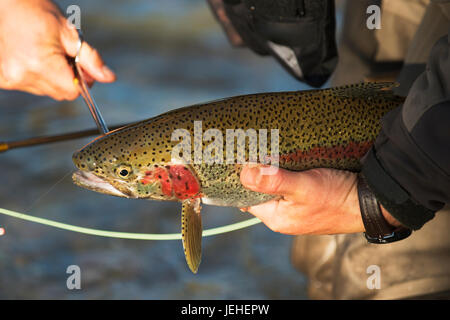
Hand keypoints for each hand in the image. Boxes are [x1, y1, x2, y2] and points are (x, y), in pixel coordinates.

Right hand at [0, 0, 114, 99]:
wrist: (7, 3)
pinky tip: (31, 57)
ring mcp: (9, 78)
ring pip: (45, 91)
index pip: (72, 92)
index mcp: (39, 65)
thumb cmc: (39, 13)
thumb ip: (91, 59)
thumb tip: (109, 77)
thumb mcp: (71, 34)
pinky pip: (29, 86)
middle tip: (63, 55)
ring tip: (44, 53)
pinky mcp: (2, 79)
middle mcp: (21, 75)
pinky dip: (35, 76)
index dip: (81, 81)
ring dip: (51, 77)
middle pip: (59, 93)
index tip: (81, 66)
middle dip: (67, 78)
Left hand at [240, 165, 400, 234]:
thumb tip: (244, 173)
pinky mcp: (310, 201)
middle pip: (261, 191)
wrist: (373, 203)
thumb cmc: (338, 197)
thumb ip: (273, 181)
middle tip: (253, 148)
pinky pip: (291, 186)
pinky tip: (289, 159)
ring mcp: (297, 209)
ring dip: (273, 171)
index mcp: (276, 217)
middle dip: (257, 172)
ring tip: (268, 149)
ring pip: (276, 187)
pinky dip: (288, 173)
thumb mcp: (303, 187)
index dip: (240, 178)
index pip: (246, 197)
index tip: (237, 157)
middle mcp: (284, 216)